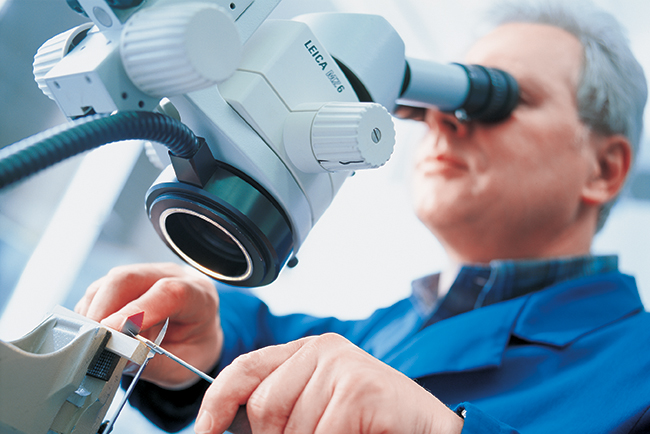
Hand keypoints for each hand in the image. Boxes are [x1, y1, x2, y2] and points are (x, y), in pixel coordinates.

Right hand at [75, 262, 222, 388]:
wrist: (197, 334)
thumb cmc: (194, 347)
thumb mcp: (186, 363)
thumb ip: (156, 363)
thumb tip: (120, 359)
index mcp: (198, 295)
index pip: (168, 292)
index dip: (138, 311)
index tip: (113, 332)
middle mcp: (171, 276)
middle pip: (129, 278)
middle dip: (104, 309)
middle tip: (94, 341)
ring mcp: (146, 275)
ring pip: (109, 283)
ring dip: (94, 312)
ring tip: (96, 342)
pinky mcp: (125, 282)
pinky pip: (99, 291)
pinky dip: (90, 314)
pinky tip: (98, 334)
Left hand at [196, 333, 463, 433]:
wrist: (430, 432)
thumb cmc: (371, 425)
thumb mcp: (317, 412)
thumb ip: (281, 412)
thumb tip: (226, 427)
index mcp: (307, 352)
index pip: (244, 369)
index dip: (216, 403)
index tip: (205, 433)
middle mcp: (322, 350)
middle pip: (263, 406)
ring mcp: (342, 365)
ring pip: (290, 428)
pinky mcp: (358, 388)